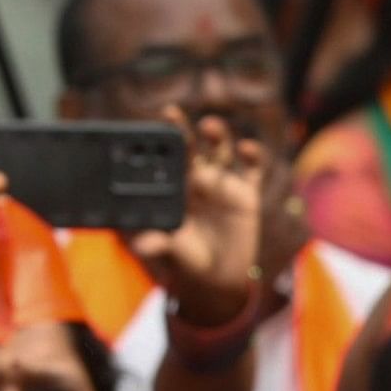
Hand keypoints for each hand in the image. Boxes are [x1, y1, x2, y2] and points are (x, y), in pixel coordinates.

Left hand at [131, 111, 270, 331]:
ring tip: (209, 126)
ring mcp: (222, 183)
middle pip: (191, 146)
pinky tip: (247, 148)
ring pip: (220, 150)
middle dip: (183, 129)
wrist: (218, 277)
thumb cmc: (188, 259)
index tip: (149, 126)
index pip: (167, 158)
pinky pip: (252, 170)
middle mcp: (198, 178)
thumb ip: (158, 244)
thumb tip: (139, 246)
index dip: (161, 140)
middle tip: (171, 113)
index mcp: (176, 187)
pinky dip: (252, 156)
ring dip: (216, 134)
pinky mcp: (246, 193)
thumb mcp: (173, 251)